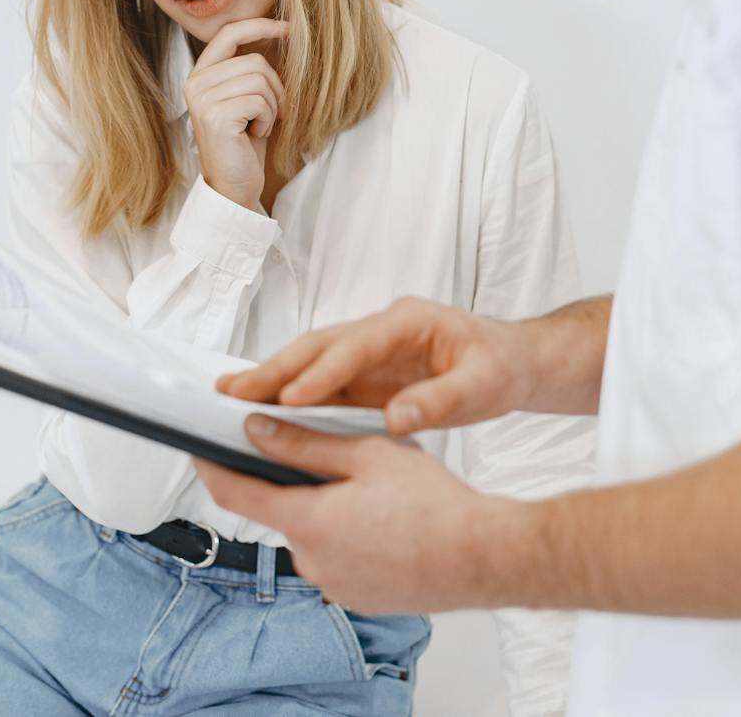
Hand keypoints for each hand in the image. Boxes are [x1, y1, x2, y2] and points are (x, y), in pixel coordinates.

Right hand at [184, 18, 288, 209]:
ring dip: (272, 106)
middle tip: (274, 113)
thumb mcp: (246, 99)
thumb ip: (250, 70)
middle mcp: (196, 83)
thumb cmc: (245, 142)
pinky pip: (260, 101)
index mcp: (201, 74)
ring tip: (259, 125)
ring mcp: (203, 99)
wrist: (233, 185)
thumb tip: (282, 31)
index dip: (260, 25)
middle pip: (255, 61)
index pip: (229, 34)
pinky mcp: (216, 116)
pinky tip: (255, 134)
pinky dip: (267, 119)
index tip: (288, 28)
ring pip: (260, 80)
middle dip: (276, 88)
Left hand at [194, 417, 519, 612]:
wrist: (482, 557)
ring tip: (376, 491)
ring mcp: (334, 585)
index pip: (235, 493)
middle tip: (338, 458)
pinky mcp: (357, 597)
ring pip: (314, 534)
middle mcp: (311, 561)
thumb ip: (305, 442)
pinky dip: (351, 535)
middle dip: (297, 483)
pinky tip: (386, 521)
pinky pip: (339, 557)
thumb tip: (257, 429)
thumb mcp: (368, 453)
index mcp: (307, 521)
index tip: (200, 448)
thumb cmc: (435, 505)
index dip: (211, 466)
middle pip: (282, 511)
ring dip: (329, 510)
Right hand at [217, 298, 529, 434]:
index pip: (356, 345)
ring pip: (312, 360)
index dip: (322, 373)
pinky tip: (262, 411)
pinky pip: (321, 382)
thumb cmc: (500, 368)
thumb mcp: (484, 386)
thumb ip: (441, 400)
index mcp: (408, 321)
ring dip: (273, 379)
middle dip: (276, 368)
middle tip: (232, 392)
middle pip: (320, 345)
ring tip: (229, 398)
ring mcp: (369, 349)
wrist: (512, 362)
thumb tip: (396, 418)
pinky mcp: (365, 372)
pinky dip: (290, 394)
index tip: (291, 399)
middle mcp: (381, 328)